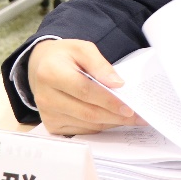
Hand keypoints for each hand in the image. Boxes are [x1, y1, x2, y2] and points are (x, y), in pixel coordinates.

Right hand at [27, 39, 142, 134]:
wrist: (40, 66)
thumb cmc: (64, 56)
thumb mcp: (82, 48)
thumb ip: (100, 64)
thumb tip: (117, 84)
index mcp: (50, 73)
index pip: (85, 91)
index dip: (108, 100)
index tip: (129, 107)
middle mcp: (45, 97)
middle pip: (87, 112)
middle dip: (116, 116)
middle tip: (139, 117)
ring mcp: (47, 114)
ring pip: (87, 124)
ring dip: (111, 123)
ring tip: (132, 119)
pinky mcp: (52, 126)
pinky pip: (82, 130)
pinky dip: (101, 126)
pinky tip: (113, 120)